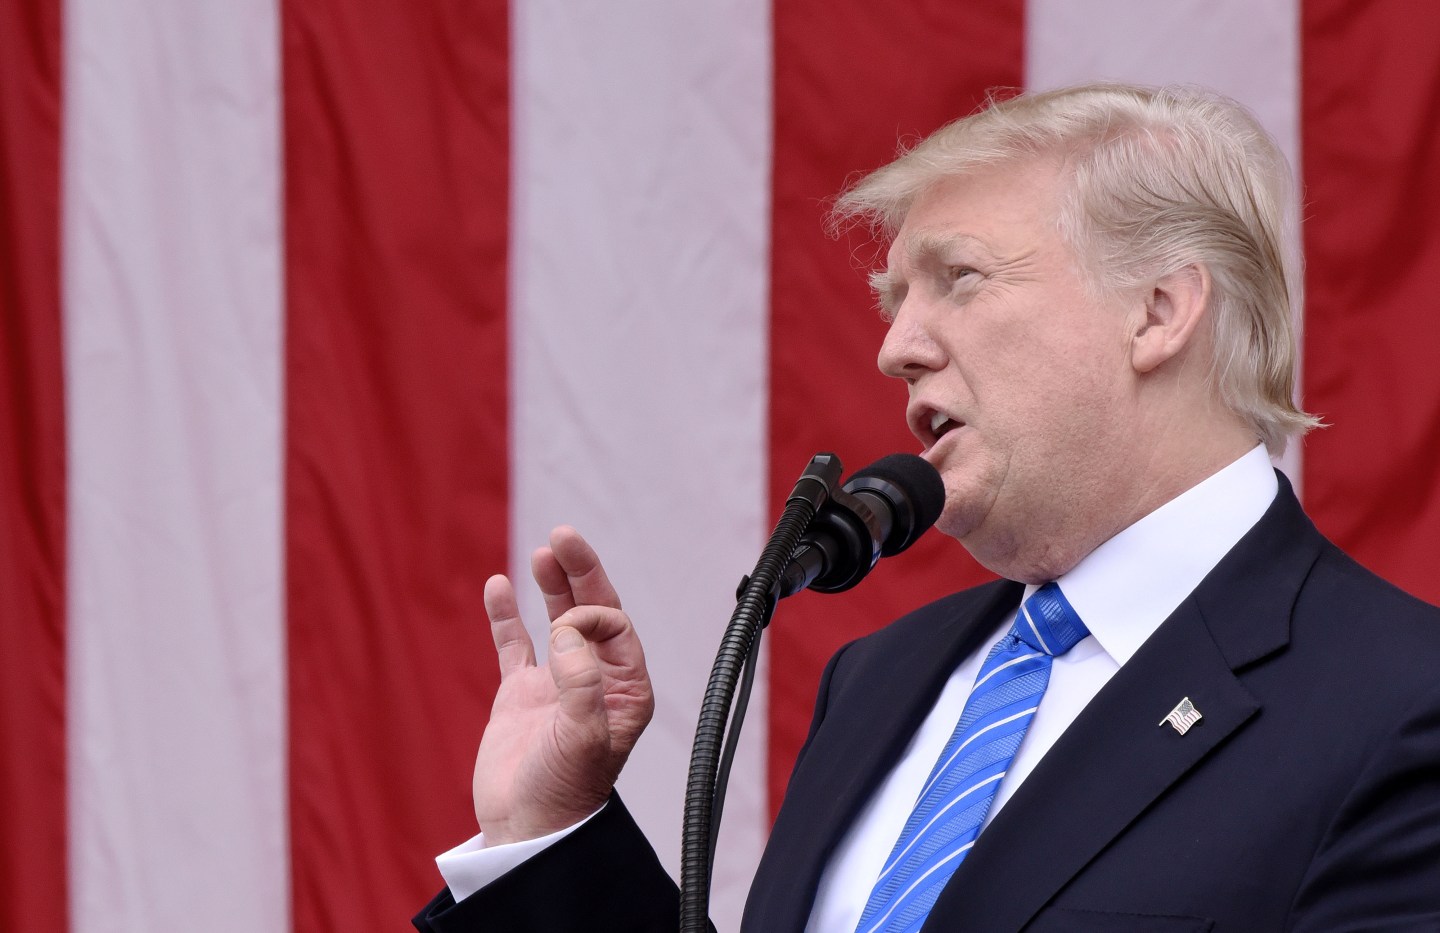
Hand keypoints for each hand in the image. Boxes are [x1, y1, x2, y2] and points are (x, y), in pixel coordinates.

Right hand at [471, 526, 654, 845]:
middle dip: (580, 573)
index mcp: (625, 689)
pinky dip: (506, 615)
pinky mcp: (521, 695)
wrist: (524, 831)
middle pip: (592, 611)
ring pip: (557, 620)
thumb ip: (580, 683)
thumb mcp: (584, 737)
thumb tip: (565, 633)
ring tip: (543, 551)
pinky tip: (497, 586)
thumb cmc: (564, 793)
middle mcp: (595, 680)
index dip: (590, 615)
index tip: (563, 631)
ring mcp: (557, 684)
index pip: (615, 627)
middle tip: (563, 537)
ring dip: (552, 586)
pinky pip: (514, 644)